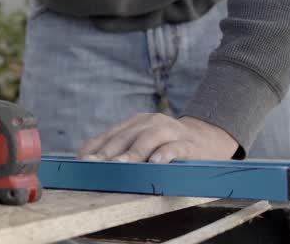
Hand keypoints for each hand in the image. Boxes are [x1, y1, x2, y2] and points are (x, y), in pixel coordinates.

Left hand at [78, 114, 238, 163]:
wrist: (207, 138)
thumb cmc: (167, 145)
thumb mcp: (144, 143)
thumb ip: (122, 150)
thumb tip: (91, 165)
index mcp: (135, 123)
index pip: (110, 135)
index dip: (95, 148)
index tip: (81, 162)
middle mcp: (150, 123)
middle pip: (126, 136)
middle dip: (109, 152)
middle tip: (96, 165)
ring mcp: (170, 131)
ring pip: (148, 139)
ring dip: (134, 152)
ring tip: (122, 165)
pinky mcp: (188, 144)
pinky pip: (175, 148)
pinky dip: (165, 155)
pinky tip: (156, 164)